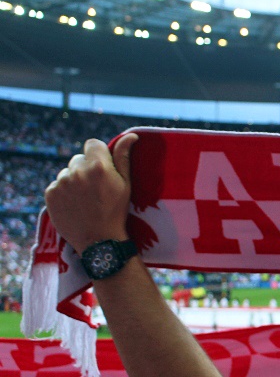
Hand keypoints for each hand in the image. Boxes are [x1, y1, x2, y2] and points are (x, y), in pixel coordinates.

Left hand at [44, 134, 137, 253]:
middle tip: (94, 189)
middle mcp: (77, 171)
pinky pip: (56, 185)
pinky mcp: (50, 194)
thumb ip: (124, 157)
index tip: (103, 169)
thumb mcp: (126, 184)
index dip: (99, 155)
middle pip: (78, 159)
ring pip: (66, 172)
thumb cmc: (117, 211)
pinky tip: (74, 205)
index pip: (92, 144)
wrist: (99, 240)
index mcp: (98, 166)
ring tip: (84, 199)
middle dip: (85, 169)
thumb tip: (131, 135)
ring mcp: (61, 182)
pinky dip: (63, 192)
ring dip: (73, 181)